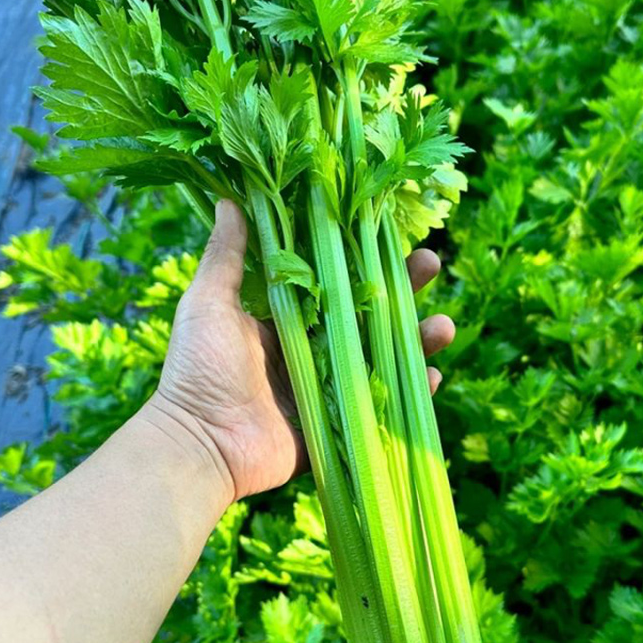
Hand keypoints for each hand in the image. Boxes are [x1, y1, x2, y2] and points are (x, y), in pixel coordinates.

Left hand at [149, 200, 455, 501]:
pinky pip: (379, 407)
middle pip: (367, 317)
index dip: (363, 260)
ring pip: (381, 360)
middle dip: (402, 294)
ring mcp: (326, 390)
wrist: (198, 443)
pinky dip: (407, 395)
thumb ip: (226, 257)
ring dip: (415, 343)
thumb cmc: (198, 369)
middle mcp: (310, 351)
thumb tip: (231, 199)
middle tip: (432, 266)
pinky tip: (432, 379)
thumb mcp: (208, 304)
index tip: (392, 234)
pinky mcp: (335, 426)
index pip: (334, 283)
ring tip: (444, 327)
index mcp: (284, 320)